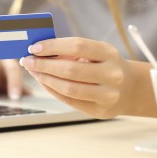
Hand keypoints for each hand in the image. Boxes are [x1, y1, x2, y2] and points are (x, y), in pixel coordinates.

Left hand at [19, 37, 135, 118]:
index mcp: (109, 53)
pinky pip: (69, 101)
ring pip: (68, 88)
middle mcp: (112, 74)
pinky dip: (52, 90)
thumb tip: (38, 50)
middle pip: (70, 69)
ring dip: (45, 79)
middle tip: (27, 60)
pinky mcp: (99, 111)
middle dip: (43, 65)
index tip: (34, 47)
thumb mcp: (95, 52)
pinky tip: (43, 82)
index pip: (77, 46)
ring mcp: (107, 95)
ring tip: (33, 71)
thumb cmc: (103, 65)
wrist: (129, 88)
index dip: (53, 46)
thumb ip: (70, 50)